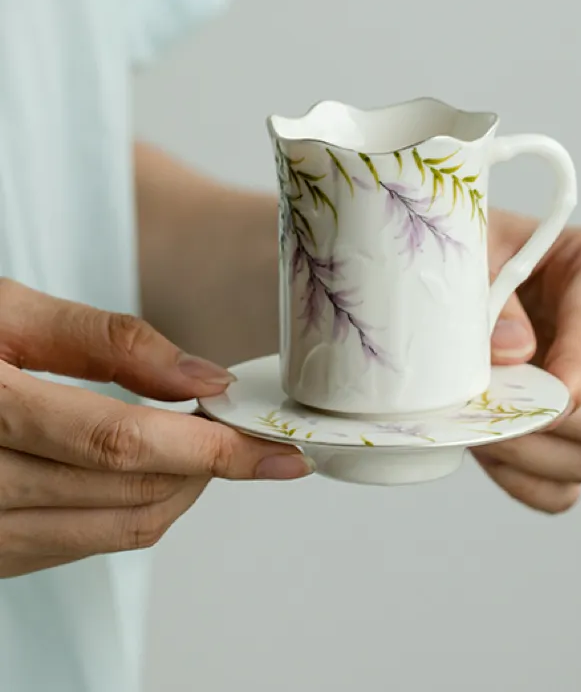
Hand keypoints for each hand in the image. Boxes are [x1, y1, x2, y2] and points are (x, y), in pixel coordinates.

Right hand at [0, 279, 311, 577]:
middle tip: (243, 432)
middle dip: (206, 468)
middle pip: (126, 495)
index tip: (278, 452)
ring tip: (200, 447)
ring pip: (110, 531)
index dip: (213, 451)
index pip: (121, 445)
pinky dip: (129, 510)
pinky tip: (143, 470)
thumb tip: (203, 378)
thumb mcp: (8, 309)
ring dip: (178, 492)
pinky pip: (75, 545)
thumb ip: (110, 342)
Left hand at [476, 212, 580, 512]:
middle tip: (488, 412)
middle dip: (554, 426)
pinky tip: (487, 446)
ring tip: (474, 421)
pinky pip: (562, 490)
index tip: (546, 391)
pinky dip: (521, 480)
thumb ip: (493, 302)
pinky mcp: (573, 437)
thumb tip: (514, 355)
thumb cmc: (464, 253)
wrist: (446, 277)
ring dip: (526, 455)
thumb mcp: (470, 254)